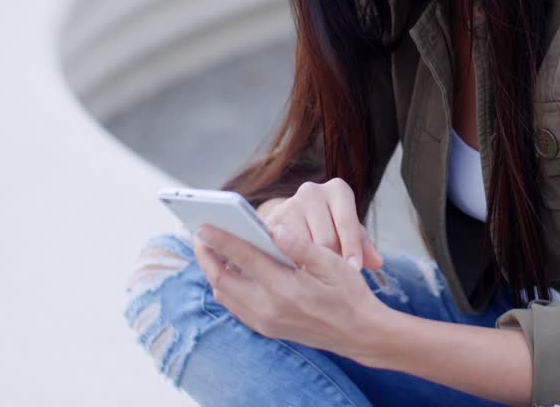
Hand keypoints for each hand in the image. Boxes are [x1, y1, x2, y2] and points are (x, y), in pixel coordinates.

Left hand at [192, 223, 388, 359]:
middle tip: (200, 234)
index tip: (203, 225)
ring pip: (224, 295)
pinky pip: (234, 306)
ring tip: (211, 249)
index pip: (244, 258)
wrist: (359, 334)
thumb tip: (275, 228)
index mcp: (286, 289)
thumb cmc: (348, 293)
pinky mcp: (266, 329)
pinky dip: (226, 287)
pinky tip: (231, 270)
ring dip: (213, 271)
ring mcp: (265, 322)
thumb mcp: (333, 264)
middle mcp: (270, 309)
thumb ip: (301, 246)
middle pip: (221, 280)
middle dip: (206, 256)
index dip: (221, 239)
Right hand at [260, 178, 382, 270]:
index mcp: (338, 190)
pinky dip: (288, 263)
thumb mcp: (350, 235)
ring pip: (302, 245)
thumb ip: (364, 247)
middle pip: (326, 237)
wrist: (296, 222)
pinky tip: (295, 275)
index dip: (352, 248)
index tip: (355, 270)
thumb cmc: (331, 228)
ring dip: (308, 265)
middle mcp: (311, 191)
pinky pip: (280, 248)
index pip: (347, 221)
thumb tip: (377, 263)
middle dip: (330, 261)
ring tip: (313, 280)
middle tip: (331, 279)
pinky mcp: (268, 221)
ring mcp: (288, 204)